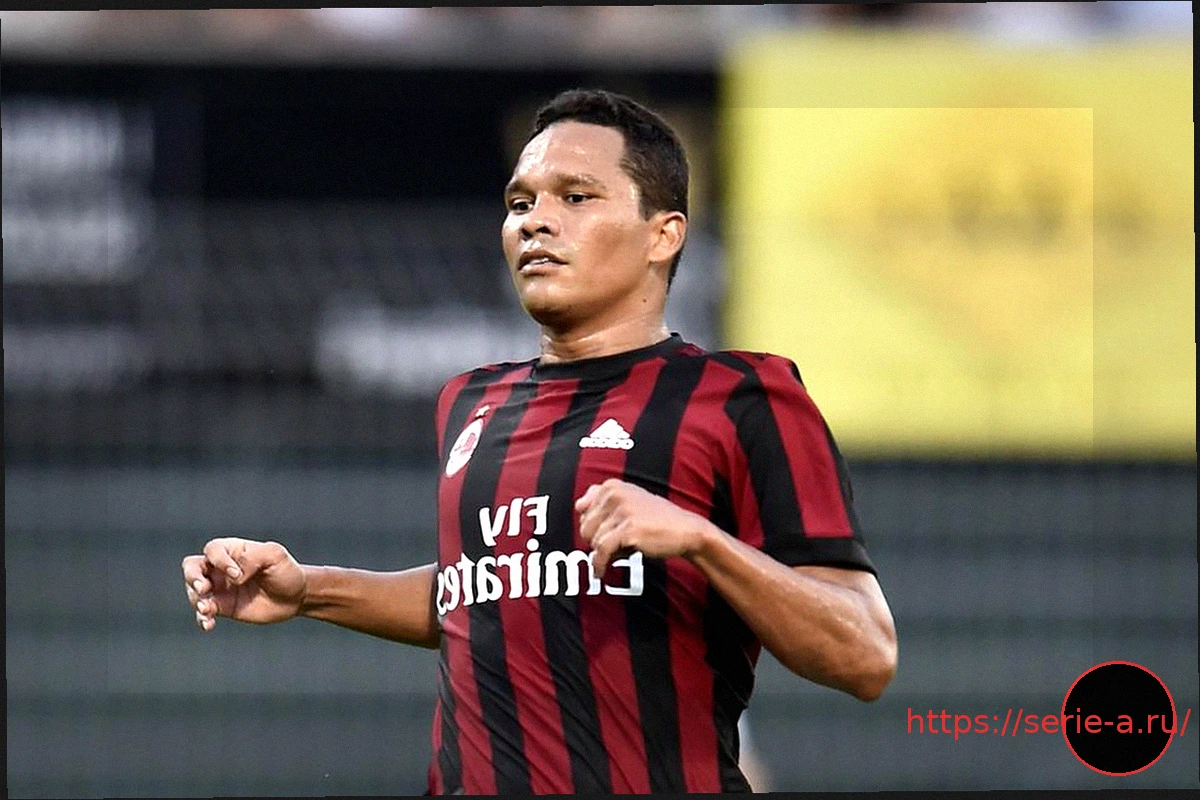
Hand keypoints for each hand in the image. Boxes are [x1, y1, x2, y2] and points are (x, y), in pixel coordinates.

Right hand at [181, 538, 306, 631]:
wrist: (295, 597)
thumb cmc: (285, 571)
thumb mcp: (274, 557)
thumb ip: (253, 559)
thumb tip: (234, 576)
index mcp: (232, 550)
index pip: (212, 550)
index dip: (220, 561)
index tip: (238, 575)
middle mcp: (221, 568)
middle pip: (192, 567)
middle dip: (193, 577)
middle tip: (204, 589)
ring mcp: (220, 588)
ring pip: (194, 592)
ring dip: (197, 601)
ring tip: (208, 610)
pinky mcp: (222, 608)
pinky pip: (204, 613)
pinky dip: (202, 618)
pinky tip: (209, 624)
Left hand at [575, 478, 711, 576]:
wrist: (686, 530)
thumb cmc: (657, 519)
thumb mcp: (629, 500)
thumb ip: (602, 499)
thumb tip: (578, 505)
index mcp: (612, 485)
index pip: (583, 510)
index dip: (595, 526)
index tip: (609, 532)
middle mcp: (614, 494)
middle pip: (585, 527)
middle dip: (598, 540)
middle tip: (619, 543)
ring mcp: (621, 511)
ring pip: (593, 541)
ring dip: (606, 551)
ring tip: (625, 548)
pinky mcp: (628, 530)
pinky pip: (601, 551)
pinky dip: (599, 565)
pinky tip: (601, 572)